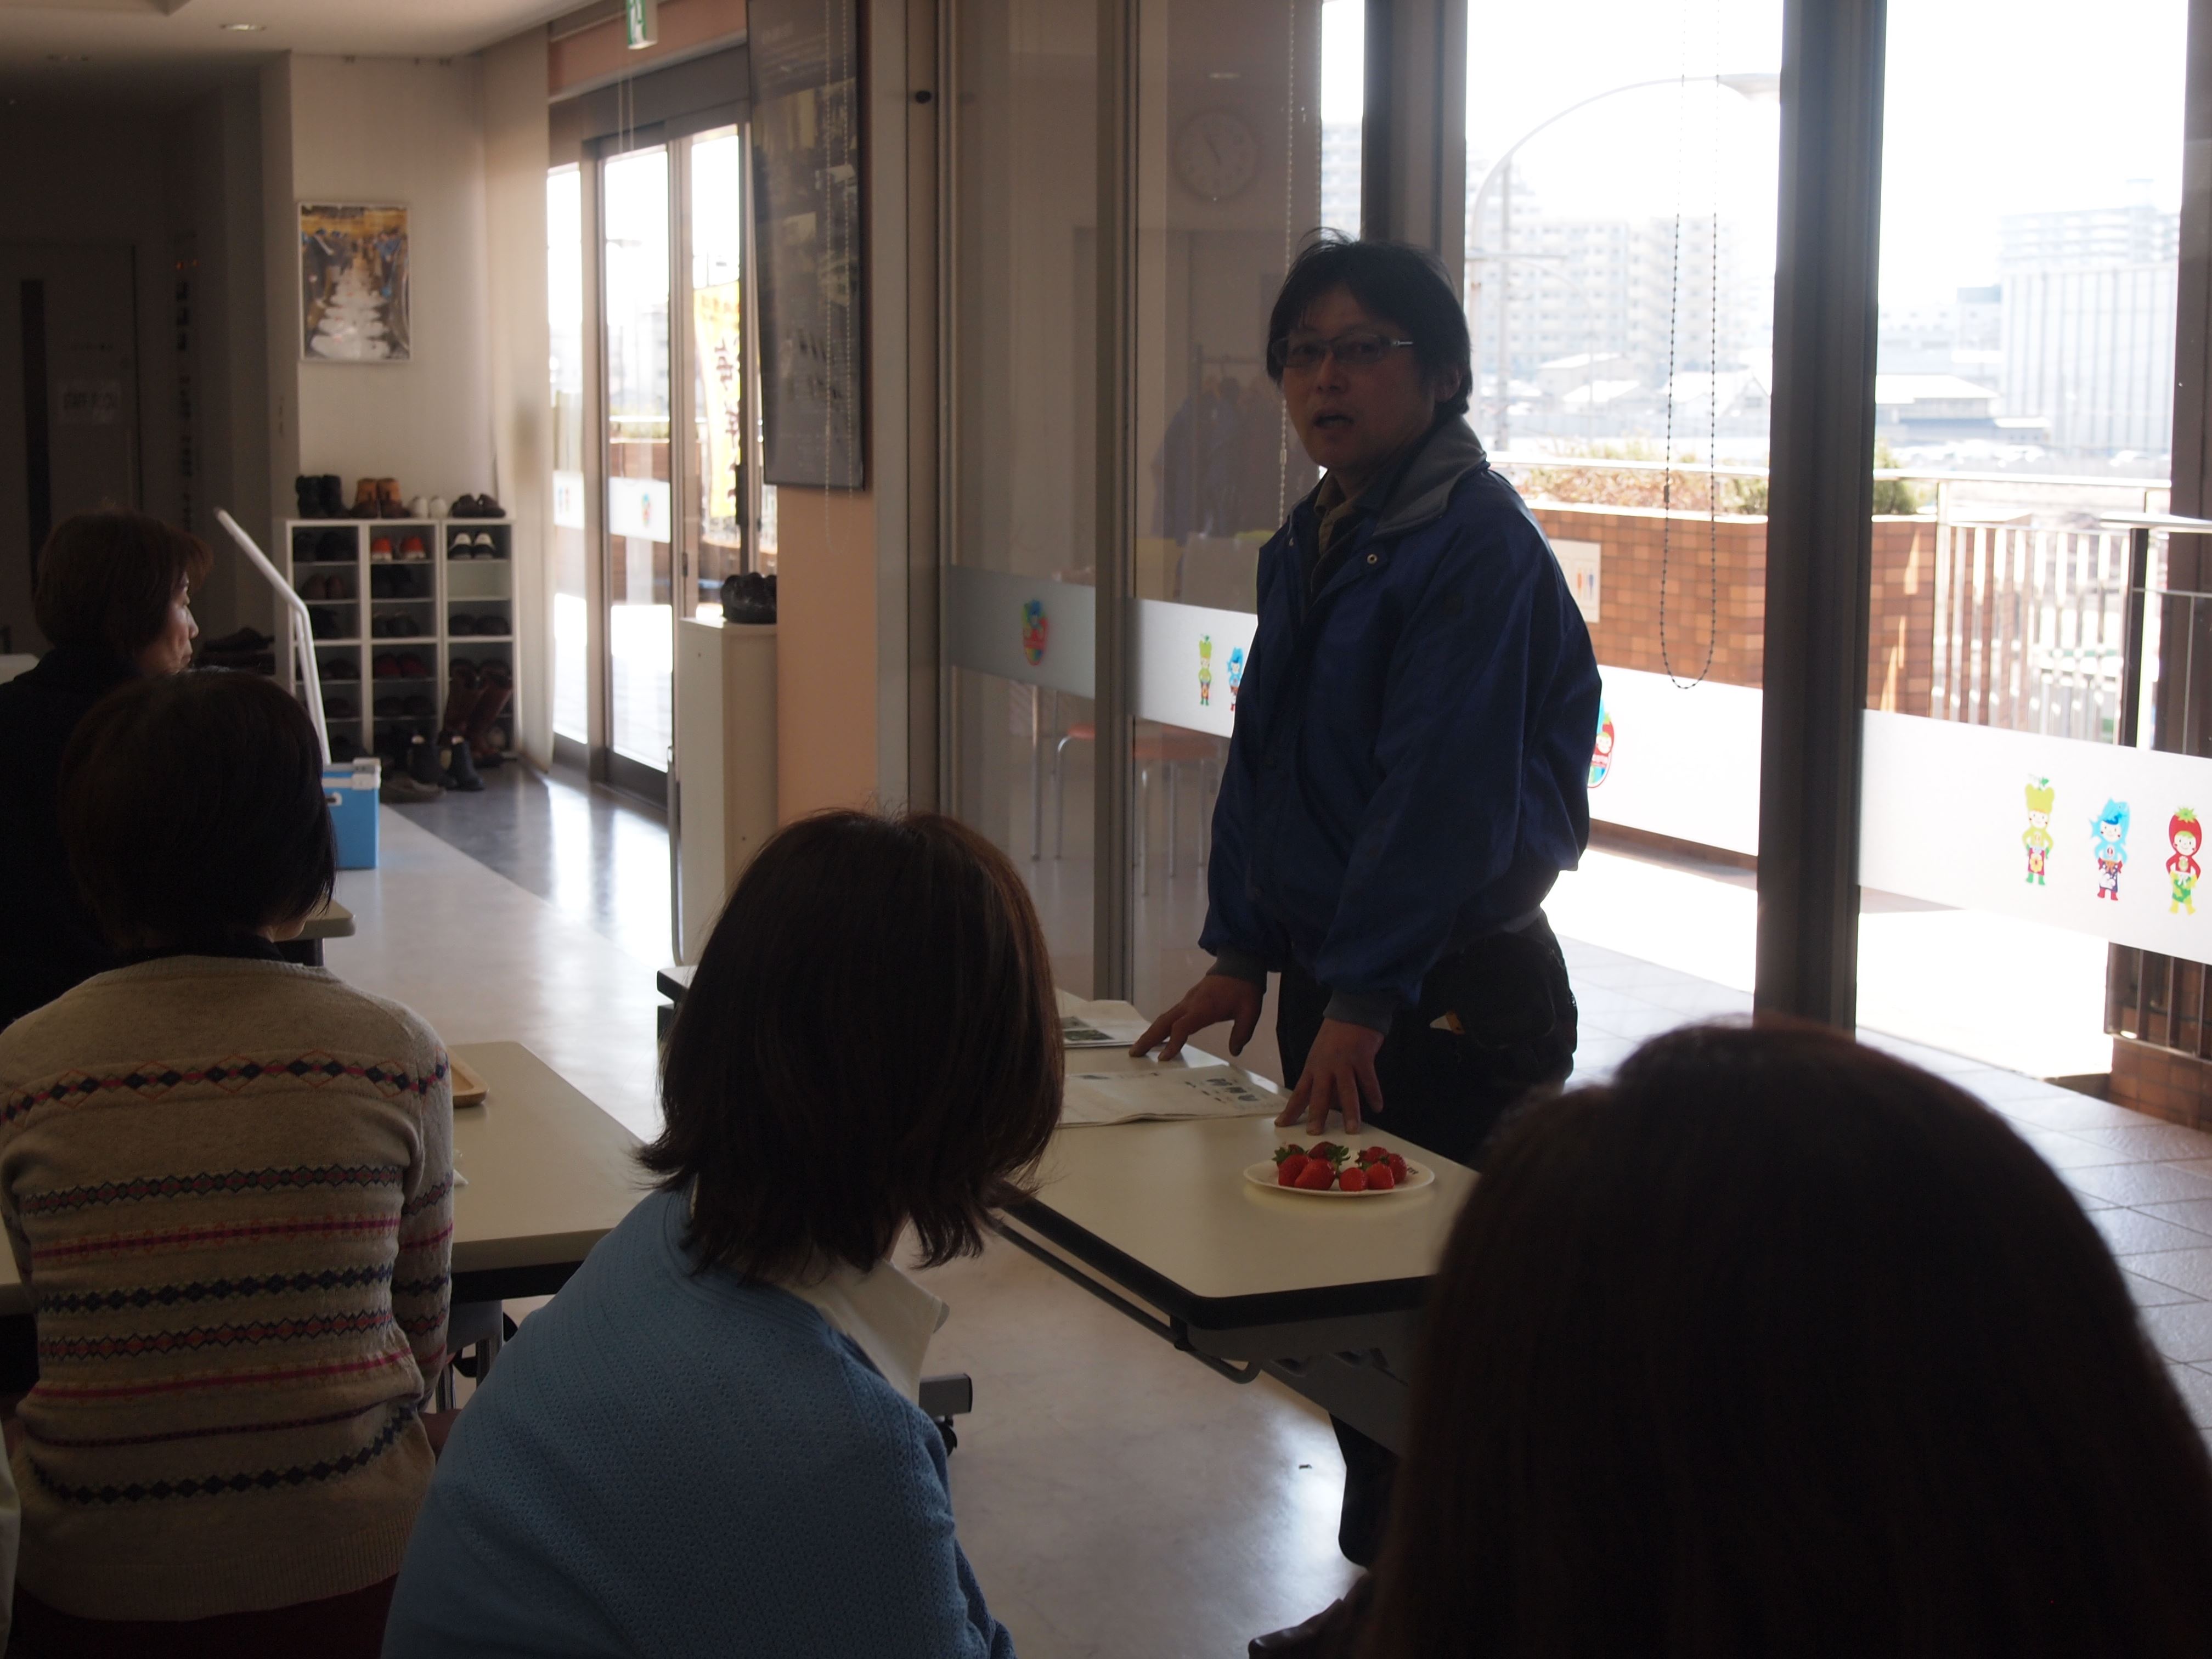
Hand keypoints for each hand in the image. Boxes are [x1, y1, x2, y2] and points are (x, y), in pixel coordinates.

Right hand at [1130, 973, 1263, 1061]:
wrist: (1239, 964)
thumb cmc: (1244, 988)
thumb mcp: (1250, 1011)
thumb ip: (1242, 1032)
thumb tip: (1235, 1051)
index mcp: (1204, 1008)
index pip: (1183, 1026)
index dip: (1173, 1042)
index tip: (1164, 1058)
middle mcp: (1190, 1004)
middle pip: (1164, 1022)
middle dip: (1148, 1038)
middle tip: (1134, 1054)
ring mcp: (1187, 1001)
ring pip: (1164, 1018)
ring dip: (1150, 1033)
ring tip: (1138, 1049)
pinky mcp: (1188, 1000)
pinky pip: (1170, 1015)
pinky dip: (1160, 1027)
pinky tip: (1156, 1037)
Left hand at [1278, 1018, 1384, 1134]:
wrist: (1351, 1010)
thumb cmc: (1335, 1035)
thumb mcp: (1321, 1055)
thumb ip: (1324, 1079)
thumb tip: (1329, 1105)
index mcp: (1313, 1067)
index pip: (1299, 1092)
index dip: (1291, 1109)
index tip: (1282, 1124)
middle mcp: (1325, 1066)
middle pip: (1320, 1095)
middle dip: (1317, 1115)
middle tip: (1315, 1133)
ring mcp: (1344, 1062)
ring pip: (1346, 1091)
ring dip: (1350, 1112)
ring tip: (1352, 1130)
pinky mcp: (1362, 1057)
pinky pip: (1368, 1080)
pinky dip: (1374, 1095)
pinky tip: (1378, 1107)